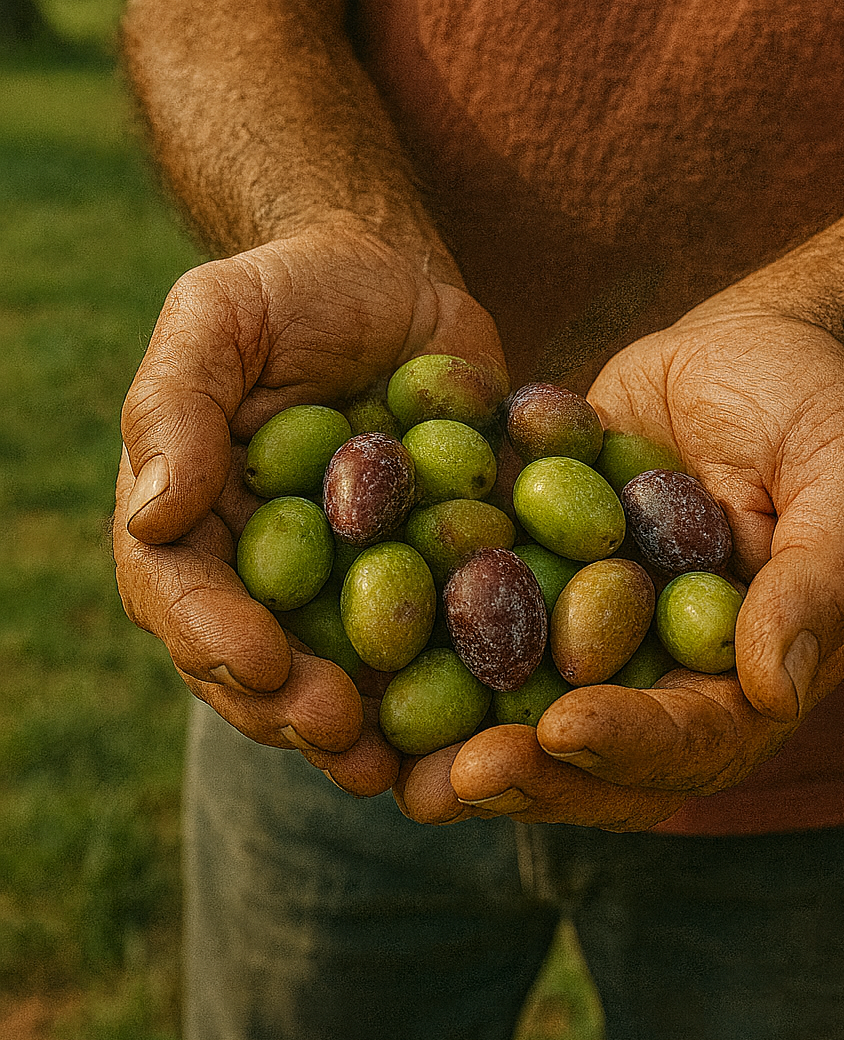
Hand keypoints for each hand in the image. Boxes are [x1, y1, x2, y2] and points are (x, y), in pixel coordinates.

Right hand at [114, 219, 505, 795]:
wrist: (397, 273)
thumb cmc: (291, 286)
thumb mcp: (219, 317)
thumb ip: (175, 407)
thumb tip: (154, 517)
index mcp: (195, 518)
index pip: (181, 593)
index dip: (213, 637)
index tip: (262, 664)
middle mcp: (264, 569)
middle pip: (260, 659)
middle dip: (293, 707)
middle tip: (340, 735)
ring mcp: (348, 580)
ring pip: (346, 673)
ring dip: (372, 727)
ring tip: (405, 766)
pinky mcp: (429, 573)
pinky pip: (442, 638)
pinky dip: (461, 679)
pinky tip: (492, 714)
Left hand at [396, 296, 843, 828]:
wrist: (743, 346)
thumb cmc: (813, 404)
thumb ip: (825, 575)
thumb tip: (774, 686)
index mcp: (750, 676)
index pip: (696, 736)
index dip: (632, 742)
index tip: (563, 729)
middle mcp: (665, 675)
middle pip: (596, 752)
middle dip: (524, 770)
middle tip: (447, 781)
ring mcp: (596, 635)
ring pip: (525, 706)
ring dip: (457, 737)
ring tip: (382, 754)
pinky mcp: (538, 582)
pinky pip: (482, 627)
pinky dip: (424, 645)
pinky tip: (352, 648)